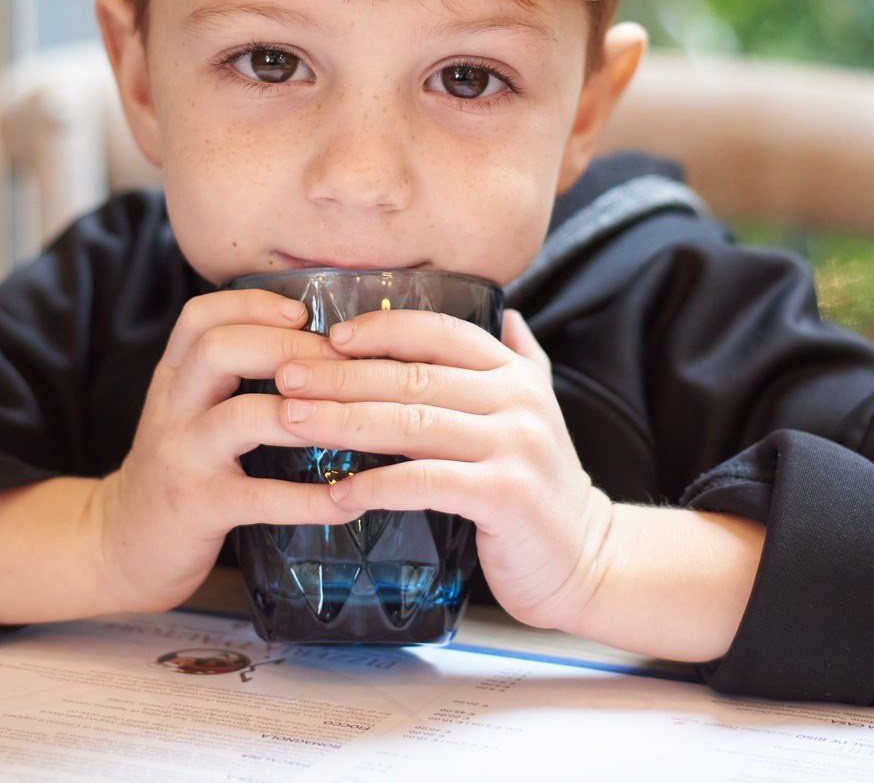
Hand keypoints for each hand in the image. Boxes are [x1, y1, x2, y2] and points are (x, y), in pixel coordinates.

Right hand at [91, 289, 357, 611]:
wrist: (123, 544)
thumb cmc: (178, 469)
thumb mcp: (187, 410)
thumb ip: (227, 376)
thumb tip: (316, 347)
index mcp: (173, 377)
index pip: (200, 317)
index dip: (253, 305)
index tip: (303, 312)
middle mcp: (172, 408)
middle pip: (220, 351)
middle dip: (288, 348)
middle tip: (344, 365)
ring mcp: (183, 457)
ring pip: (241, 417)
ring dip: (306, 414)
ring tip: (354, 421)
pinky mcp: (199, 507)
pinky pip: (261, 497)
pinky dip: (310, 500)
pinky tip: (350, 502)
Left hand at [268, 306, 618, 631]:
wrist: (588, 560)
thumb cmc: (541, 490)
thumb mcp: (539, 413)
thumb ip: (521, 360)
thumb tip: (507, 312)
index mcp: (515, 374)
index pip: (439, 332)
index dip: (380, 329)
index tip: (325, 338)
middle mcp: (518, 400)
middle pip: (413, 377)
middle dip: (340, 375)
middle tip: (285, 376)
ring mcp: (514, 445)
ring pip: (412, 423)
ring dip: (344, 421)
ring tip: (292, 420)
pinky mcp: (505, 494)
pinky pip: (425, 482)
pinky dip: (376, 484)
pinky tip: (338, 492)